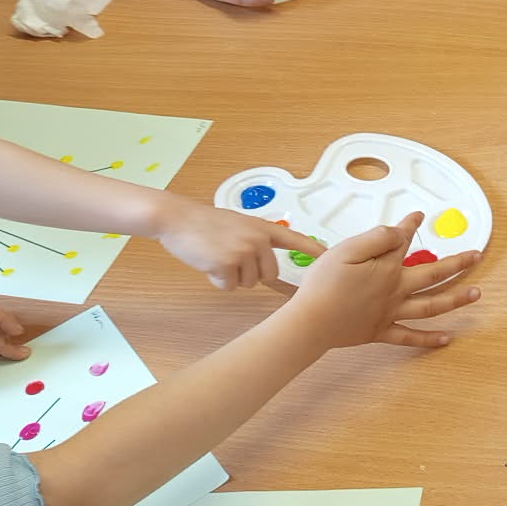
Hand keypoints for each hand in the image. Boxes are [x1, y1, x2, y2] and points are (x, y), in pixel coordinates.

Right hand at [154, 195, 323, 289]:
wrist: (177, 219)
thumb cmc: (204, 224)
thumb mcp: (238, 225)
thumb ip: (256, 239)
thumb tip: (265, 262)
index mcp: (263, 228)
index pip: (295, 240)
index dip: (313, 250)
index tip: (329, 256)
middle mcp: (258, 239)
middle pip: (269, 275)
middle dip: (250, 274)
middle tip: (230, 258)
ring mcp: (244, 251)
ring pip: (248, 282)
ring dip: (231, 276)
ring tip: (216, 256)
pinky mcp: (227, 264)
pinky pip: (229, 286)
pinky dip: (217, 280)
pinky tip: (207, 263)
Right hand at [284, 212, 481, 348]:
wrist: (310, 323)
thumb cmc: (323, 285)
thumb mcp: (347, 250)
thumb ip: (377, 239)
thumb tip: (400, 232)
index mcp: (387, 269)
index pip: (404, 241)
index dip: (411, 225)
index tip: (419, 215)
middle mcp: (395, 291)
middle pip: (433, 274)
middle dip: (457, 263)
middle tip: (477, 255)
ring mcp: (390, 313)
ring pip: (431, 306)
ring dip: (456, 299)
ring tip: (477, 293)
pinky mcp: (379, 332)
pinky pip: (410, 336)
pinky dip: (429, 339)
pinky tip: (447, 338)